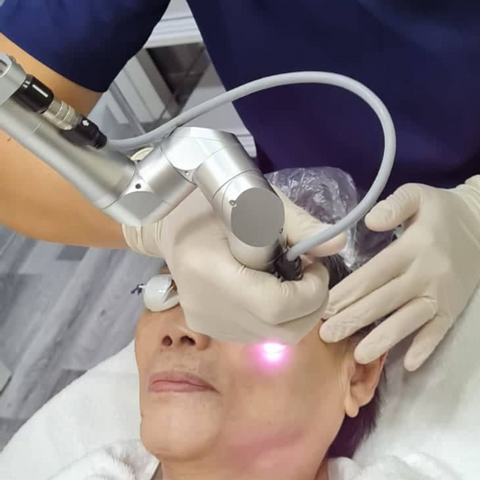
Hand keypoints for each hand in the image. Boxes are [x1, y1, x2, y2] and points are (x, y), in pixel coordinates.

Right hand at [124, 188, 345, 343]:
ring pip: (274, 337)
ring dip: (297, 312)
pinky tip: (269, 290)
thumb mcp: (256, 202)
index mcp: (211, 271)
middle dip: (311, 306)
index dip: (309, 293)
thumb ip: (298, 224)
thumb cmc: (211, 206)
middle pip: (280, 330)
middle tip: (310, 275)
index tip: (315, 267)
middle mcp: (206, 308)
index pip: (275, 306)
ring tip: (290, 280)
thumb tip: (337, 245)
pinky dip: (276, 317)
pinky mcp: (208, 330)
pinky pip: (258, 334)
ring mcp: (206, 324)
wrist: (170, 227)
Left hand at [320, 176, 479, 370]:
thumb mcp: (417, 195)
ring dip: (383, 339)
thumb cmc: (441, 211)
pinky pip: (439, 331)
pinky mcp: (454, 308)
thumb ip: (394, 205)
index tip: (324, 305)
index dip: (349, 291)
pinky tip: (408, 364)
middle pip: (385, 301)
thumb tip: (370, 222)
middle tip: (327, 335)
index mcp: (413, 247)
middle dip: (354, 319)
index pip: (374, 273)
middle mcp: (426, 274)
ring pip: (409, 321)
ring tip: (358, 355)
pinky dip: (425, 347)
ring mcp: (441, 295)